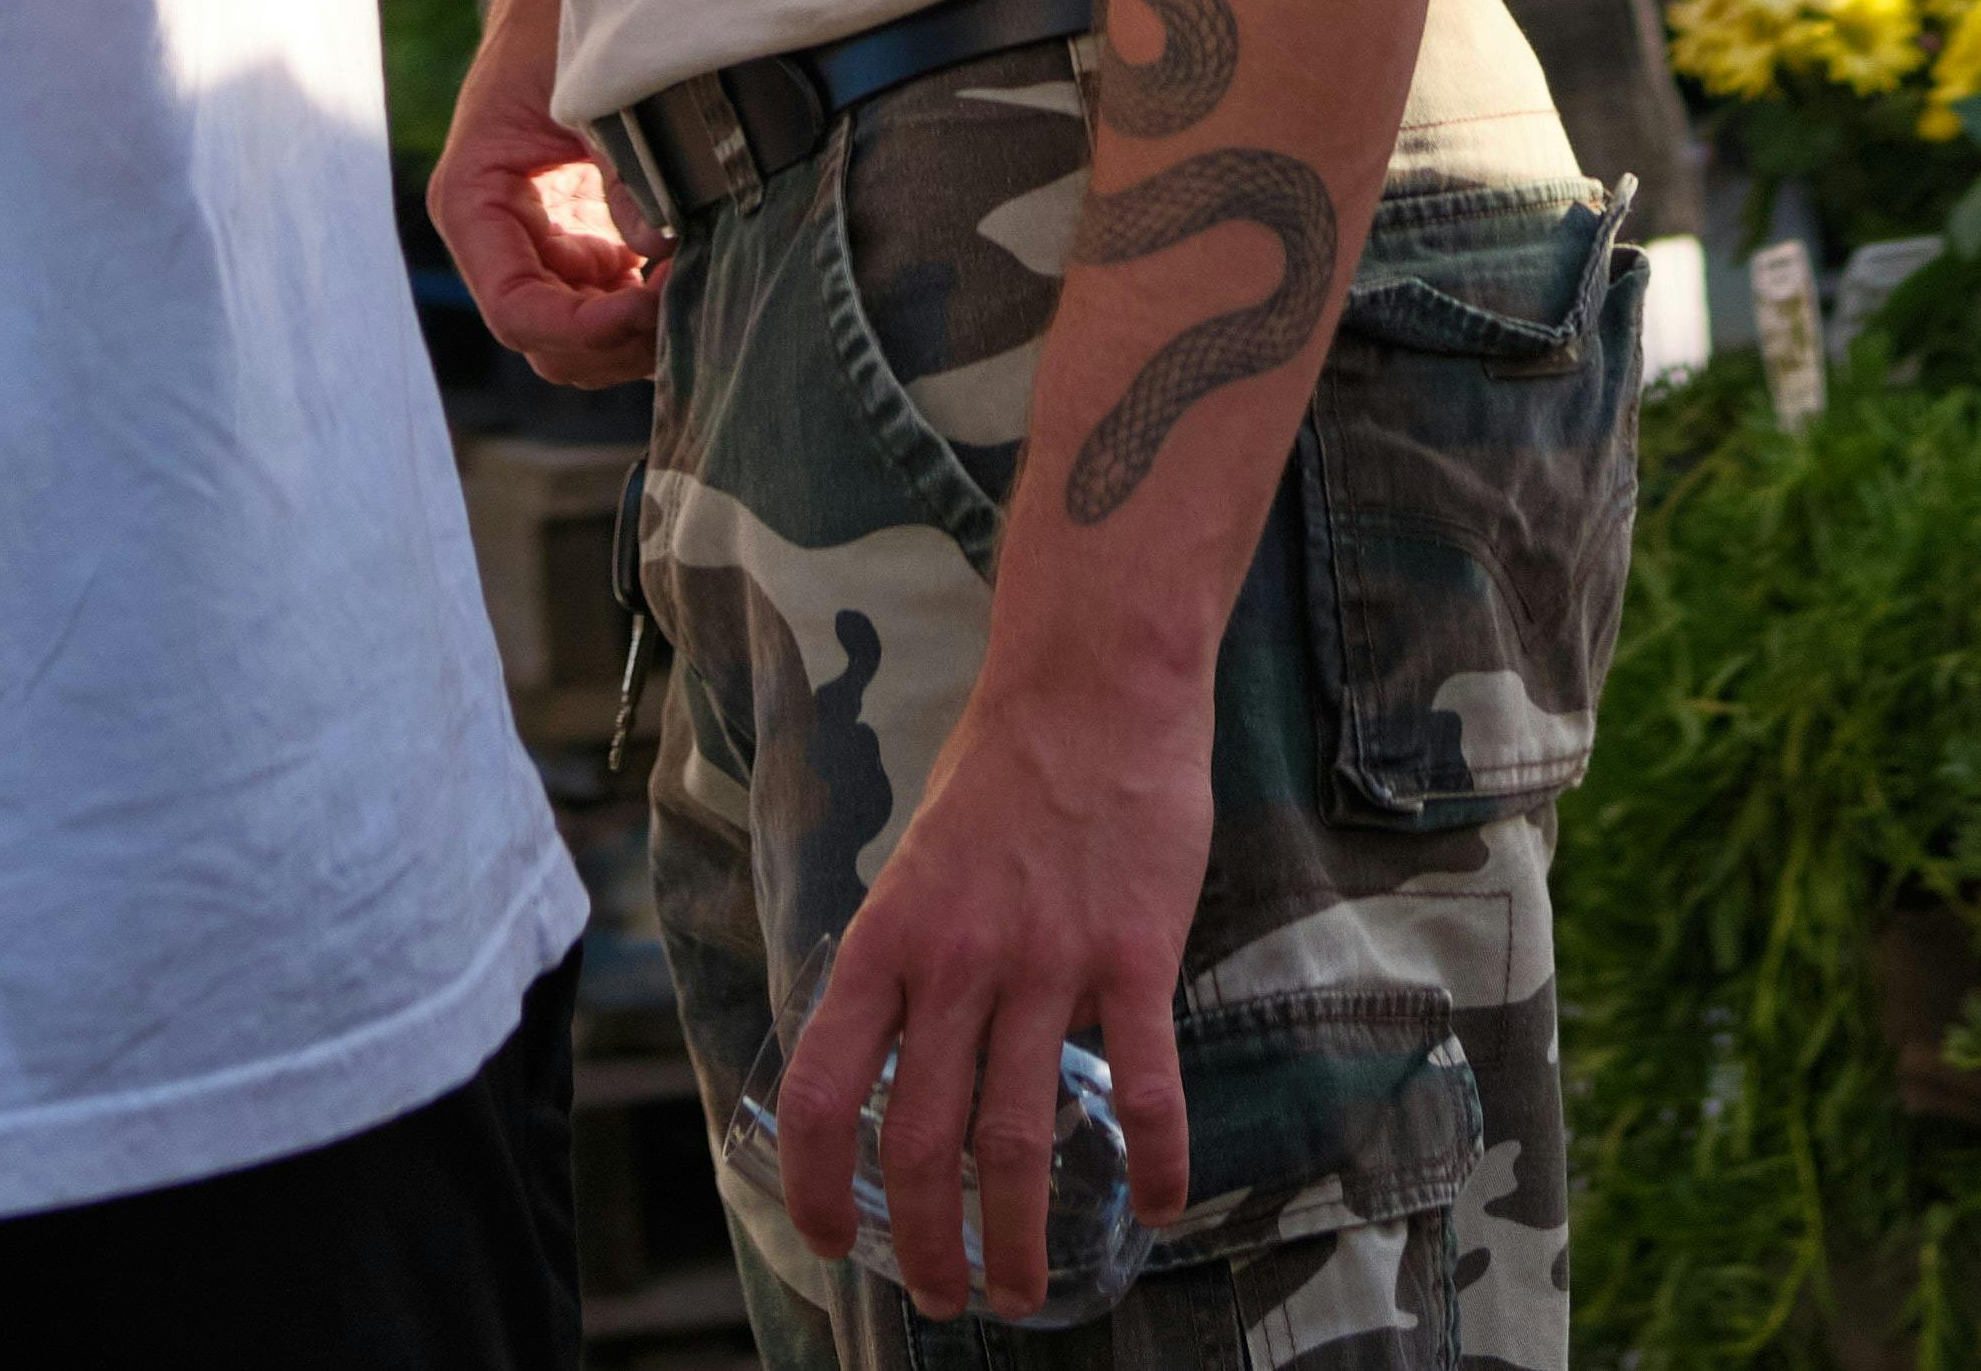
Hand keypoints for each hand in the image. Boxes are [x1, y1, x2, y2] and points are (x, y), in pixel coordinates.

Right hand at [425, 37, 666, 386]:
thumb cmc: (565, 14)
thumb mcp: (594, 88)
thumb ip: (624, 172)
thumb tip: (660, 248)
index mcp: (474, 199)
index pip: (515, 310)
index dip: (581, 329)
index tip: (645, 307)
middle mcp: (497, 234)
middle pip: (547, 339)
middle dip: (614, 338)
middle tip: (684, 301)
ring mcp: (541, 236)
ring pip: (579, 332)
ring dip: (633, 329)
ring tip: (692, 284)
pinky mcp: (581, 230)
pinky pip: (606, 296)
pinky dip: (644, 301)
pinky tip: (688, 269)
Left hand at [773, 649, 1211, 1314]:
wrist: (1094, 683)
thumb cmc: (1005, 772)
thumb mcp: (920, 865)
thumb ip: (914, 964)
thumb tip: (912, 1063)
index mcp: (890, 939)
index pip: (824, 1087)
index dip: (818, 1183)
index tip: (837, 1241)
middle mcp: (957, 960)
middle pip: (923, 1142)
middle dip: (928, 1244)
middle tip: (947, 1297)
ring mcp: (1048, 962)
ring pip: (1020, 1138)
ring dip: (1018, 1236)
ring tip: (1023, 1289)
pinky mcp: (1134, 955)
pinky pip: (1148, 1085)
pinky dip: (1156, 1161)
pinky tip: (1162, 1208)